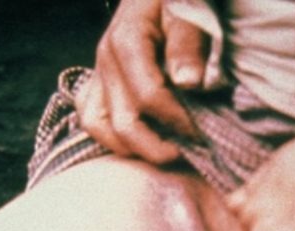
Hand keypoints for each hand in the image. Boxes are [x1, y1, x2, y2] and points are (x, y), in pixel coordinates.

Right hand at [75, 0, 207, 163]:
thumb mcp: (188, 9)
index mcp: (126, 41)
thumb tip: (187, 83)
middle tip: (187, 152)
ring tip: (164, 149)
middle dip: (157, 147)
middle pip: (123, 123)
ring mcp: (98, 73)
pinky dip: (112, 137)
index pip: (149, 97)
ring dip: (132, 148)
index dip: (178, 121)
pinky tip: (140, 139)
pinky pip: (91, 119)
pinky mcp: (97, 82)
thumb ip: (188, 42)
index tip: (203, 132)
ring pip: (98, 128)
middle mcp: (106, 60)